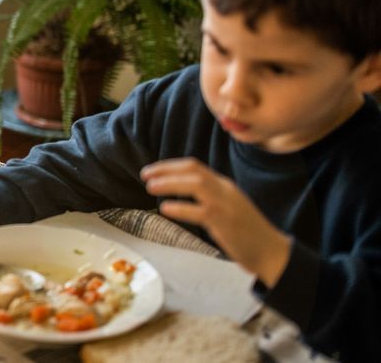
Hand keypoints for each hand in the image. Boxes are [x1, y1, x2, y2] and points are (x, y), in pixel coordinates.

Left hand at [141, 158, 291, 286]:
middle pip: (193, 170)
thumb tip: (180, 192)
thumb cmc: (246, 232)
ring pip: (196, 184)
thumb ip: (208, 197)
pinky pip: (200, 211)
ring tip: (150, 187)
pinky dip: (181, 208)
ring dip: (170, 183)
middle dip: (166, 170)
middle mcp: (225, 190)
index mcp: (224, 185)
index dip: (170, 165)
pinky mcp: (226, 223)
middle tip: (145, 175)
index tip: (152, 170)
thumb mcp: (227, 206)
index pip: (195, 166)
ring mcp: (226, 205)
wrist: (271, 251)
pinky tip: (165, 209)